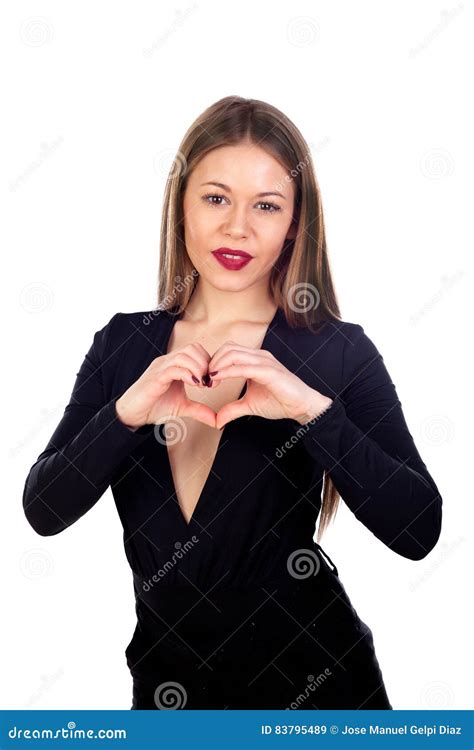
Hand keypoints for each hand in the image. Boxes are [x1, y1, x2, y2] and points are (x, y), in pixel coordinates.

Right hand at [115, 343, 217, 429]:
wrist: (132, 414)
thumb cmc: (154, 407)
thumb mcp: (182, 408)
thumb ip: (199, 410)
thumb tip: (217, 420)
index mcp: (174, 364)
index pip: (196, 350)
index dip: (208, 362)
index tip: (213, 381)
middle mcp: (167, 361)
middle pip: (192, 348)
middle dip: (206, 364)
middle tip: (209, 382)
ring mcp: (160, 367)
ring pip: (184, 355)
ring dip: (198, 368)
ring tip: (202, 384)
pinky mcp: (155, 378)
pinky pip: (173, 368)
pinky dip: (187, 375)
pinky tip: (194, 385)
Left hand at [207, 341, 333, 429]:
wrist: (302, 406)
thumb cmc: (280, 402)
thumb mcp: (250, 406)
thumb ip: (233, 409)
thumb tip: (217, 421)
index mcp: (254, 360)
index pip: (228, 351)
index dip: (214, 362)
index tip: (206, 379)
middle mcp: (259, 356)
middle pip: (227, 348)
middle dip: (212, 362)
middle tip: (205, 380)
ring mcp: (264, 361)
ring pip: (233, 354)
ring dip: (217, 365)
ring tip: (210, 380)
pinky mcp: (269, 371)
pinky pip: (243, 367)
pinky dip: (227, 372)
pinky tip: (218, 380)